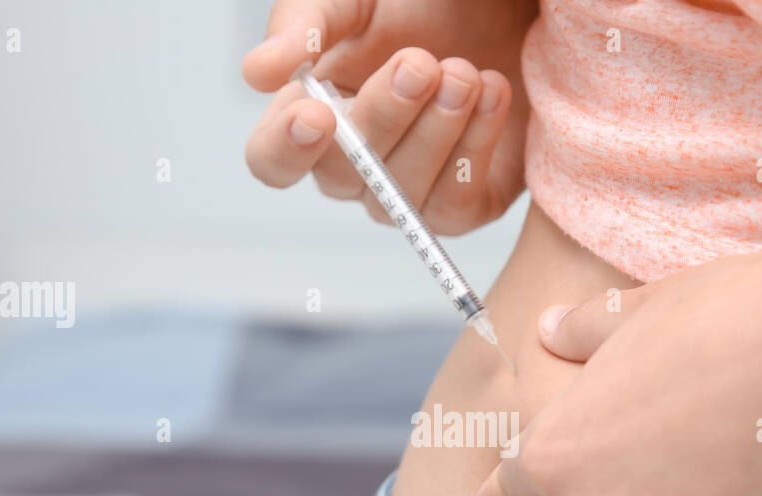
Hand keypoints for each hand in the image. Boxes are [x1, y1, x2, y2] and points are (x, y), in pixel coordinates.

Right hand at [242, 0, 534, 234]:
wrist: (505, 9)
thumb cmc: (421, 4)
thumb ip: (307, 22)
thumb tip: (256, 72)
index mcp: (313, 115)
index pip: (272, 159)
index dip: (285, 148)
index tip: (315, 115)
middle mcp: (354, 167)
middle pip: (343, 178)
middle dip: (383, 118)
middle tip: (420, 63)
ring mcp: (406, 193)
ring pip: (400, 198)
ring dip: (435, 132)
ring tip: (464, 74)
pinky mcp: (463, 206)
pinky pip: (453, 208)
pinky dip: (473, 150)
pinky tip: (491, 94)